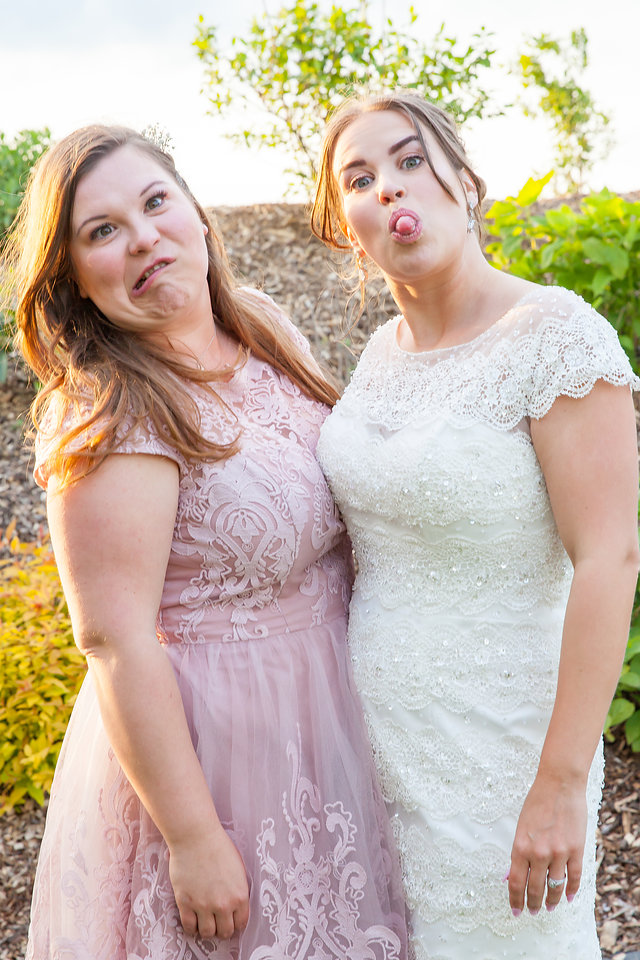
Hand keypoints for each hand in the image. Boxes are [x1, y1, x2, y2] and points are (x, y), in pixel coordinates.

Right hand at [168, 824, 249, 939]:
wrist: (196, 836)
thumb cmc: (218, 845)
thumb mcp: (237, 868)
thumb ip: (238, 889)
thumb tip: (236, 904)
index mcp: (240, 895)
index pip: (241, 923)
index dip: (236, 923)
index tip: (231, 920)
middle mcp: (223, 904)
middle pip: (225, 932)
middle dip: (222, 928)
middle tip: (217, 922)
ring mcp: (203, 905)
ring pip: (207, 933)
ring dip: (207, 929)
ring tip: (205, 921)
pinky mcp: (186, 903)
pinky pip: (189, 926)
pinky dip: (191, 927)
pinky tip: (193, 919)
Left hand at [508, 774, 586, 915]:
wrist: (559, 784)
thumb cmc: (536, 802)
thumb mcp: (521, 826)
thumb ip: (518, 851)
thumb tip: (511, 874)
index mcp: (520, 846)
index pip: (516, 882)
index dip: (515, 900)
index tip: (515, 910)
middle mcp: (539, 853)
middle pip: (535, 888)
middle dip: (532, 904)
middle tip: (532, 912)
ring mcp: (559, 853)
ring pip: (555, 886)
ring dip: (551, 900)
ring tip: (548, 907)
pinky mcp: (576, 850)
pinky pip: (574, 877)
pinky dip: (571, 890)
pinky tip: (569, 897)